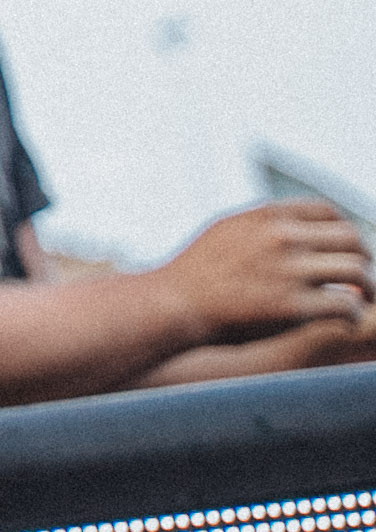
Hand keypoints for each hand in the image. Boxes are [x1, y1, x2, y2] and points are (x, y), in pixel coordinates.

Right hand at [159, 202, 372, 345]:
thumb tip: (300, 230)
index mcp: (267, 215)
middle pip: (351, 238)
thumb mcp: (227, 229)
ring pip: (357, 270)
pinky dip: (352, 314)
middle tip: (363, 278)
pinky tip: (344, 319)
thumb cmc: (197, 272)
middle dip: (364, 257)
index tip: (345, 249)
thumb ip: (265, 226)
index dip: (343, 230)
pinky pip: (345, 305)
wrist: (174, 304)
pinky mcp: (293, 307)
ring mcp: (289, 271)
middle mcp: (282, 237)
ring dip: (368, 287)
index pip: (327, 211)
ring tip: (366, 300)